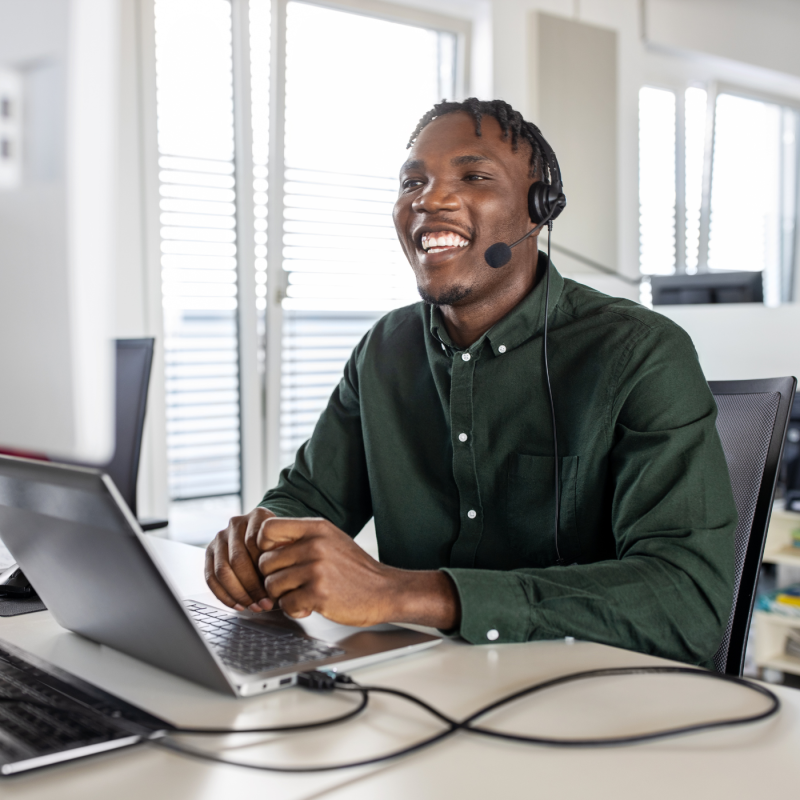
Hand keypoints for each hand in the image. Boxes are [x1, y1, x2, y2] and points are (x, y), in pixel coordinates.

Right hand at [205, 507, 276, 611]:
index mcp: (258, 516)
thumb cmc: (280, 541)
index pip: (255, 545)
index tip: (274, 590)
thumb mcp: (289, 540)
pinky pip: (210, 577)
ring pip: (222, 570)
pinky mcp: (209, 551)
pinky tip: (238, 605)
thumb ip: (286, 554)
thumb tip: (281, 584)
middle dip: (251, 587)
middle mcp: (236, 523)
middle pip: (237, 559)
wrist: (266, 532)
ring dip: (238, 594)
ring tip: (252, 606)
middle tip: (263, 604)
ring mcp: (220, 536)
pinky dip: (224, 595)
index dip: (264, 571)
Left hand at [256, 517, 460, 628]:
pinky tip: (310, 605)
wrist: (385, 590)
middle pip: (265, 562)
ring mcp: (317, 569)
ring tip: (301, 594)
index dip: (263, 546)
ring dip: (282, 595)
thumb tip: (264, 544)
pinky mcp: (319, 594)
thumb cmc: (354, 568)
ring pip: (272, 585)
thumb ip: (302, 538)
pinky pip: (285, 604)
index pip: (268, 529)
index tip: (274, 557)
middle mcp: (315, 545)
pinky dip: (294, 609)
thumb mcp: (331, 539)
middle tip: (291, 584)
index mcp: (317, 528)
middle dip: (273, 577)